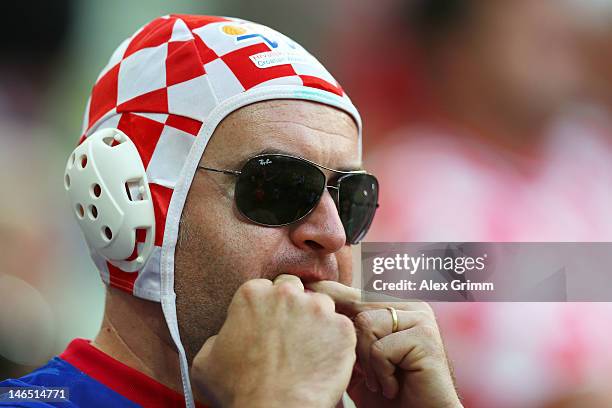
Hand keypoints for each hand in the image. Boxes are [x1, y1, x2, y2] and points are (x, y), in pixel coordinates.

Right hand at [190, 275, 356, 407]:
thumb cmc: (237, 392)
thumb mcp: (206, 361)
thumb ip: (218, 337)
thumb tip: (224, 338)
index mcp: (253, 294)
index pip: (267, 288)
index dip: (269, 308)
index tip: (270, 325)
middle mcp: (286, 293)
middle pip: (296, 290)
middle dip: (293, 307)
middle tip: (290, 335)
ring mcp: (318, 309)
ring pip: (322, 306)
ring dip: (317, 322)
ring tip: (309, 350)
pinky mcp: (342, 328)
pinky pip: (342, 329)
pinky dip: (336, 343)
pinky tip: (323, 362)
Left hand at [306, 281, 461, 407]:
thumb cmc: (386, 396)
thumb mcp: (357, 361)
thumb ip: (342, 335)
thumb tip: (309, 311)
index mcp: (395, 306)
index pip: (356, 293)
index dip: (330, 292)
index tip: (306, 284)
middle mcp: (410, 306)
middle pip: (358, 306)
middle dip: (350, 343)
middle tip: (363, 374)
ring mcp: (421, 319)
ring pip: (366, 324)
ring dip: (367, 363)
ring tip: (380, 382)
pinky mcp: (425, 337)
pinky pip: (381, 349)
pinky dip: (381, 374)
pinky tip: (392, 387)